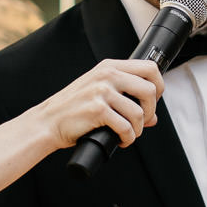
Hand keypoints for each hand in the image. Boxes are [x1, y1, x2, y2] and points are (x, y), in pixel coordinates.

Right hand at [37, 58, 163, 150]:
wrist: (48, 122)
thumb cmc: (73, 109)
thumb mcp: (99, 93)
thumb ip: (125, 98)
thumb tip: (153, 117)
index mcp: (110, 67)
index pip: (150, 68)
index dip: (158, 87)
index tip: (152, 102)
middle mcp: (107, 75)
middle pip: (150, 90)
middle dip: (150, 111)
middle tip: (141, 122)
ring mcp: (102, 91)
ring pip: (139, 113)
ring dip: (137, 130)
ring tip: (127, 134)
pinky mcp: (97, 110)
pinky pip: (126, 127)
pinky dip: (127, 138)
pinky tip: (120, 139)